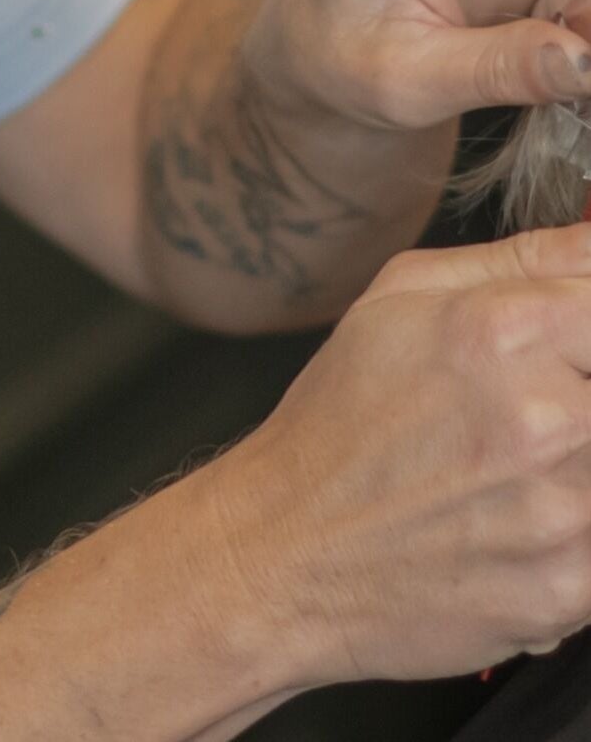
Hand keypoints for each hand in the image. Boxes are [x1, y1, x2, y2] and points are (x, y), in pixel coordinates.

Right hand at [198, 225, 590, 683]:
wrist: (285, 548)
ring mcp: (564, 512)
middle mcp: (545, 420)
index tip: (575, 347)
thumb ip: (524, 260)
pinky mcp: (570, 587)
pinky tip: (519, 520)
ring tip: (515, 469)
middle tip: (536, 414)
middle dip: (581, 394)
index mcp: (502, 331)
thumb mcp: (398, 300)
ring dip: (580, 462)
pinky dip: (576, 528)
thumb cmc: (339, 423)